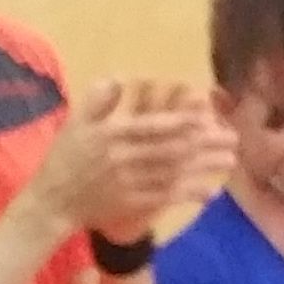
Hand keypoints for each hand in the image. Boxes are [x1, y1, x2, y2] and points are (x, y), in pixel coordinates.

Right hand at [23, 82, 229, 241]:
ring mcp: (128, 184)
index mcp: (110, 135)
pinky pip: (165, 198)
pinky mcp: (132, 204)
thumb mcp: (75, 122)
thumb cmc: (65, 158)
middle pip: (170, 149)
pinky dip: (188, 194)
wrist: (52, 202)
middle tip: (232, 137)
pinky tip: (210, 191)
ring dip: (204, 167)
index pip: (151, 125)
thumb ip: (97, 99)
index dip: (180, 120)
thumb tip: (120, 78)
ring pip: (173, 173)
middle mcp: (122, 159)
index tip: (206, 114)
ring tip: (230, 160)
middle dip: (204, 143)